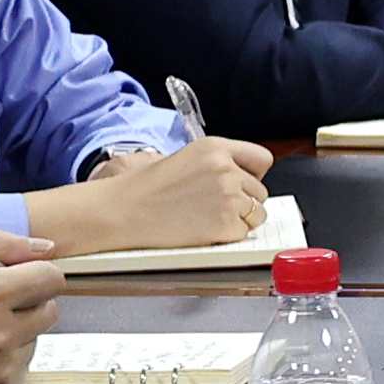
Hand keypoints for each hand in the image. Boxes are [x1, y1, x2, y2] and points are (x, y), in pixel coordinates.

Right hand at [44, 136, 275, 253]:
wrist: (122, 211)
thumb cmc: (144, 188)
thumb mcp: (184, 159)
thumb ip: (217, 165)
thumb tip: (243, 180)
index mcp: (215, 147)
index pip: (261, 159)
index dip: (253, 175)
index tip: (244, 184)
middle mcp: (226, 168)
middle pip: (259, 191)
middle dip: (243, 202)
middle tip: (212, 208)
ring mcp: (228, 196)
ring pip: (256, 214)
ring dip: (239, 220)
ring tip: (206, 219)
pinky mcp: (225, 223)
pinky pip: (242, 233)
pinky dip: (227, 236)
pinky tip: (202, 230)